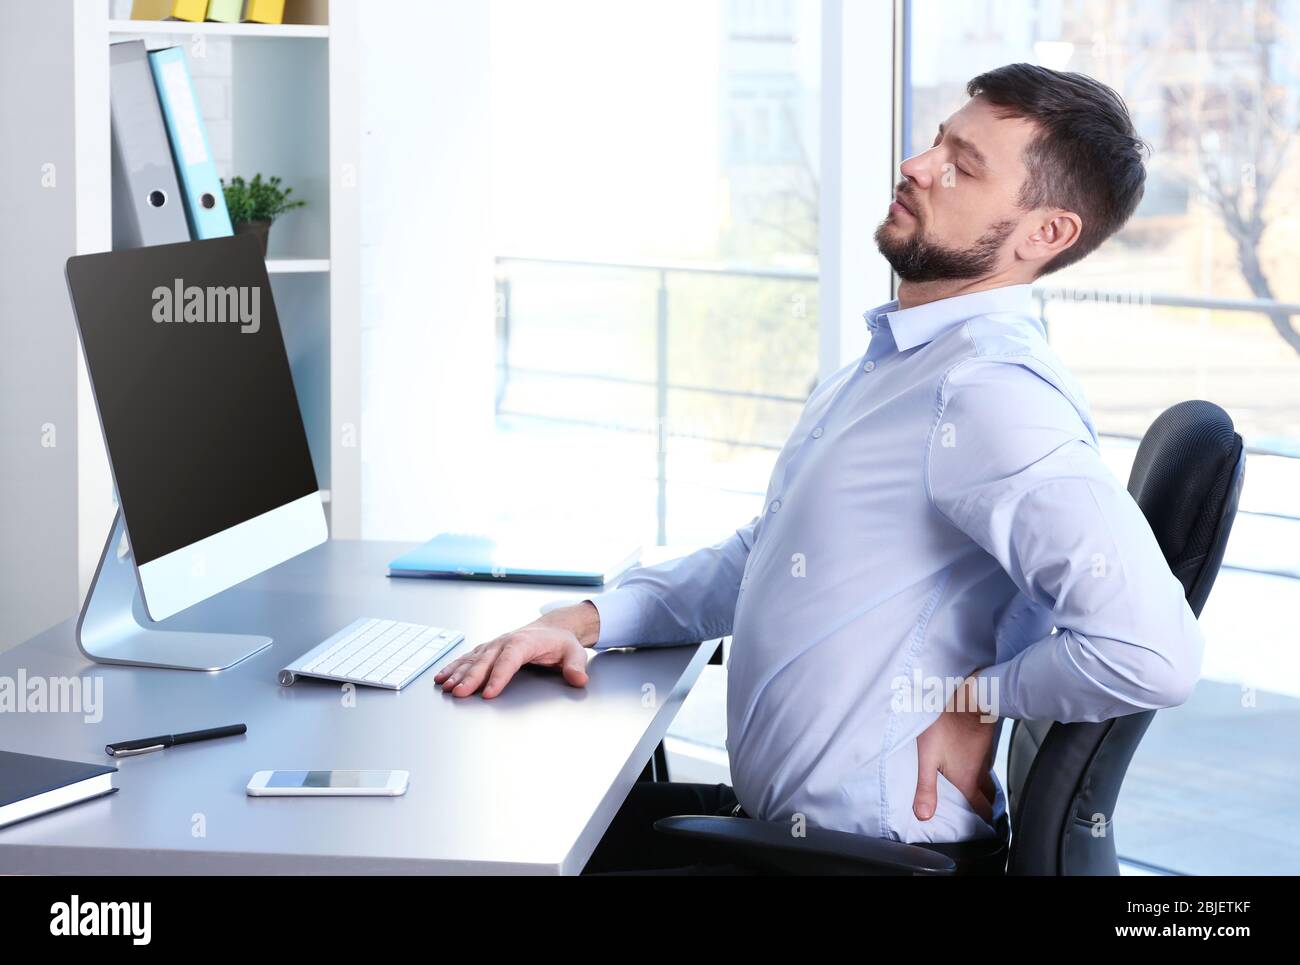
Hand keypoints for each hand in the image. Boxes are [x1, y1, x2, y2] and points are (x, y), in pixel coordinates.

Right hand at [433, 602, 599, 698]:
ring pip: (473, 659)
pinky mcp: (487, 650)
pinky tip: (442, 677)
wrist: (552, 628)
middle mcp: (506, 641)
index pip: (510, 659)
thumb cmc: (561, 642)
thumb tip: (578, 679)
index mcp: (525, 642)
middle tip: (459, 693)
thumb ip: (575, 666)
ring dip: (458, 673)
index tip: (489, 692)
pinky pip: (467, 658)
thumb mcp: (575, 653)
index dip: (499, 676)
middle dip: (471, 678)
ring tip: (446, 687)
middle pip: (486, 660)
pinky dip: (454, 667)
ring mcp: (494, 645)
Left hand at [913, 673, 997, 822]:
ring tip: (972, 791)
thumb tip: (924, 816)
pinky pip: (985, 761)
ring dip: (982, 786)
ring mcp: (984, 755)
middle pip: (987, 795)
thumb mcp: (927, 757)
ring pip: (987, 777)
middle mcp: (979, 771)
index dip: (982, 821)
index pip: (981, 808)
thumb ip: (926, 788)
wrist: (968, 697)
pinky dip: (979, 767)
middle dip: (985, 806)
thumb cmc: (944, 724)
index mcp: (967, 780)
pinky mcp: (983, 742)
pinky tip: (968, 762)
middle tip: (979, 812)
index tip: (982, 829)